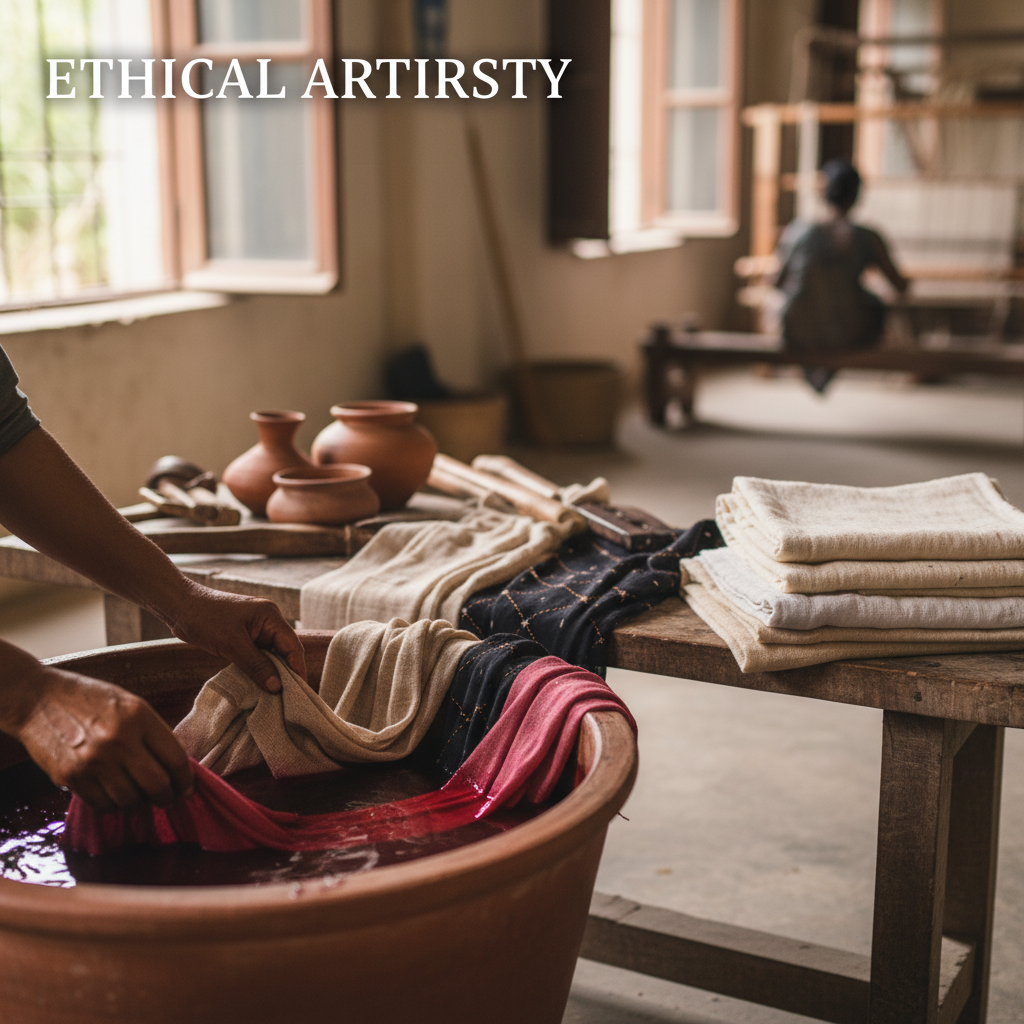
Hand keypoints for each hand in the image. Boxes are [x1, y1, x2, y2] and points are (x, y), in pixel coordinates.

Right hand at [14, 665, 192, 810]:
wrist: (39, 700)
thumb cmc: (89, 699)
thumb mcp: (130, 704)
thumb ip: (152, 733)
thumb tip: (174, 767)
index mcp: (139, 716)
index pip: (174, 758)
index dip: (185, 779)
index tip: (186, 788)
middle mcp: (118, 739)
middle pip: (156, 784)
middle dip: (166, 797)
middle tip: (166, 799)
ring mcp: (93, 760)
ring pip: (129, 800)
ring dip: (138, 803)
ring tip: (138, 795)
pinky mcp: (70, 776)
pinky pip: (102, 804)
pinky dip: (113, 805)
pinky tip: (114, 795)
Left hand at [164, 583, 306, 693]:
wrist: (179, 607)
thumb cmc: (206, 619)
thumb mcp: (233, 644)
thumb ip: (256, 665)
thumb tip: (277, 687)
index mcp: (271, 617)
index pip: (292, 646)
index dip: (297, 669)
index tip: (299, 692)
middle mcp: (267, 621)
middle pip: (284, 651)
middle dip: (287, 673)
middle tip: (288, 698)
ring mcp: (255, 629)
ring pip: (271, 654)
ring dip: (272, 672)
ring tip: (275, 696)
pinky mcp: (244, 636)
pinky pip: (258, 655)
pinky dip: (259, 668)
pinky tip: (259, 684)